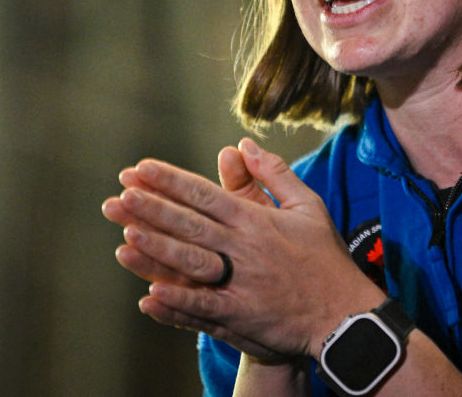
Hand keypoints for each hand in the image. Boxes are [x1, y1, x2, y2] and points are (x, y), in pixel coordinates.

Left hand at [103, 139, 382, 357]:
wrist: (343, 314)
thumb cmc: (324, 257)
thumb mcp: (308, 206)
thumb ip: (274, 174)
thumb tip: (243, 143)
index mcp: (258, 220)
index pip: (206, 195)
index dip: (170, 181)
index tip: (140, 169)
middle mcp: (245, 249)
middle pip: (191, 225)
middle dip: (152, 209)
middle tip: (118, 197)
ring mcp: (241, 284)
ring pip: (192, 264)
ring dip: (157, 251)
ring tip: (125, 236)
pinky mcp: (240, 317)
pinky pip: (203, 309)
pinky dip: (177, 303)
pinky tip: (150, 296)